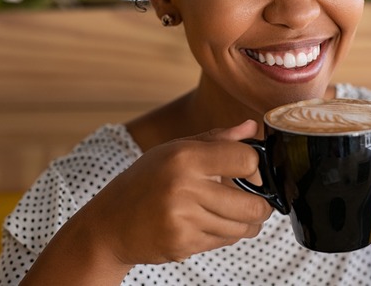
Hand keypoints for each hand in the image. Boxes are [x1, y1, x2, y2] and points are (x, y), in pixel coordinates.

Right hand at [77, 120, 272, 266]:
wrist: (110, 222)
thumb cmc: (145, 181)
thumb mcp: (174, 150)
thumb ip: (216, 139)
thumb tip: (252, 127)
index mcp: (185, 156)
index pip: (246, 160)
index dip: (256, 168)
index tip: (251, 173)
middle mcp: (184, 187)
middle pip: (252, 204)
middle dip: (261, 205)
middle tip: (256, 202)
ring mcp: (183, 219)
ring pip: (242, 228)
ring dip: (246, 224)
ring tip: (235, 214)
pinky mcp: (182, 244)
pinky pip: (224, 242)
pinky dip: (225, 235)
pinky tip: (209, 224)